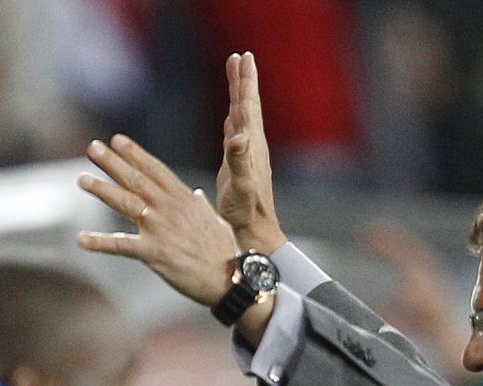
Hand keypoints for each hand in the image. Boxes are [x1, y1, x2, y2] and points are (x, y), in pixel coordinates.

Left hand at [77, 135, 238, 306]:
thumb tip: (194, 193)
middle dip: (113, 162)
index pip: (154, 169)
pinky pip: (121, 246)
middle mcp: (169, 208)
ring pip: (125, 203)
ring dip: (102, 190)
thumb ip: (200, 204)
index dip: (134, 153)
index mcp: (183, 198)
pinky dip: (100, 243)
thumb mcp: (214, 219)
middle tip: (93, 148)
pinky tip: (80, 239)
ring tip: (82, 179)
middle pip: (136, 179)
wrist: (230, 277)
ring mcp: (160, 229)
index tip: (116, 140)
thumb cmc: (224, 251)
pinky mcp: (154, 253)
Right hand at [218, 52, 286, 254]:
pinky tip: (230, 118)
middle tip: (240, 56)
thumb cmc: (246, 211)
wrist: (253, 231)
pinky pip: (234, 134)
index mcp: (251, 145)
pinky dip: (232, 120)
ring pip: (241, 116)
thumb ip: (239, 159)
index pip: (248, 105)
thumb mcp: (241, 185)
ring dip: (238, 95)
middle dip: (243, 80)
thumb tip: (238, 135)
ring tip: (235, 76)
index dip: (245, 81)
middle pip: (246, 104)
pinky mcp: (237, 165)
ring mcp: (245, 154)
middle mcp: (251, 145)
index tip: (243, 57)